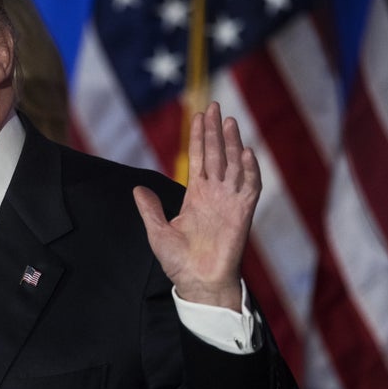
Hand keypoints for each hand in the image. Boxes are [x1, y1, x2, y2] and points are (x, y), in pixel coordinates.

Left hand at [133, 102, 260, 310]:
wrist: (197, 283)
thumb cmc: (179, 262)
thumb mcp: (157, 232)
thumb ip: (149, 209)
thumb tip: (137, 188)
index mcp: (196, 196)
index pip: (199, 159)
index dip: (200, 137)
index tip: (199, 116)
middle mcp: (215, 194)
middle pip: (217, 155)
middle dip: (216, 131)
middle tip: (215, 106)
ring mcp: (229, 202)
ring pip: (234, 165)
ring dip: (233, 144)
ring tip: (230, 121)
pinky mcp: (242, 214)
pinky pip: (249, 188)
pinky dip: (250, 170)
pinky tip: (246, 152)